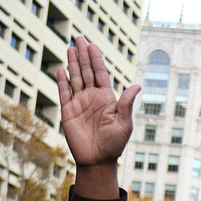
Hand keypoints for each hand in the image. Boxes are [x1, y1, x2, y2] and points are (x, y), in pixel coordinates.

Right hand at [57, 37, 140, 167]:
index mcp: (107, 99)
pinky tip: (62, 69)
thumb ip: (127, 104)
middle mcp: (92, 99)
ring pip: (75, 79)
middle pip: (86, 72)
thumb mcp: (124, 124)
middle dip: (83, 55)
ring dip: (72, 64)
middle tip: (79, 38)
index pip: (100, 74)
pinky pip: (64, 94)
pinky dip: (62, 82)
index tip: (92, 45)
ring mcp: (80, 105)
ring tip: (70, 48)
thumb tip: (138, 85)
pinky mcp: (68, 113)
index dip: (96, 60)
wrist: (98, 161)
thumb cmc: (114, 145)